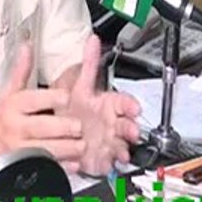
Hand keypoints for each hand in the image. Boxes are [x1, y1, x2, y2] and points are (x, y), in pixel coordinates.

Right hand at [0, 43, 85, 174]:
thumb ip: (21, 71)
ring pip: (44, 150)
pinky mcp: (21, 168)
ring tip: (81, 145)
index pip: (32, 99)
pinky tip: (72, 164)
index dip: (51, 98)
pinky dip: (60, 168)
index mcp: (12, 106)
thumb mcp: (8, 93)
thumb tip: (27, 46)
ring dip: (65, 149)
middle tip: (78, 126)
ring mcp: (17, 150)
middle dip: (62, 127)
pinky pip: (42, 169)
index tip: (66, 97)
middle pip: (41, 127)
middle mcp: (14, 128)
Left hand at [62, 34, 141, 175]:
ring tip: (121, 151)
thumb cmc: (77, 108)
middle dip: (132, 129)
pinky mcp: (104, 158)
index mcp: (110, 104)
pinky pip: (110, 161)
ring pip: (122, 145)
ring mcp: (110, 141)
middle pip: (128, 126)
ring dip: (123, 148)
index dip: (130, 105)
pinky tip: (107, 162)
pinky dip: (109, 162)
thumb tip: (93, 39)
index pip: (125, 103)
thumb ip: (89, 63)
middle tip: (132, 131)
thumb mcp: (79, 85)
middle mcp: (113, 123)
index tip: (134, 107)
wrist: (66, 132)